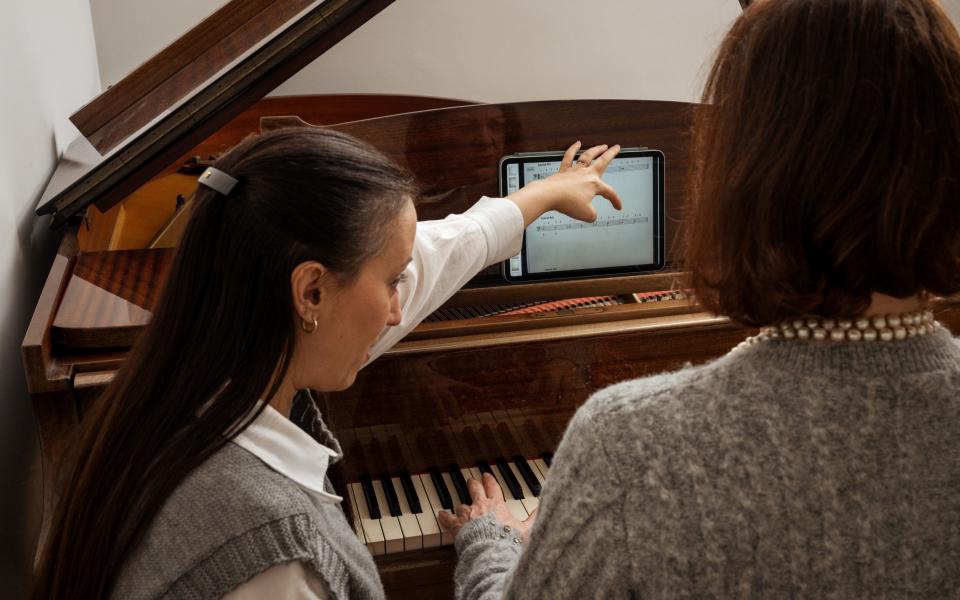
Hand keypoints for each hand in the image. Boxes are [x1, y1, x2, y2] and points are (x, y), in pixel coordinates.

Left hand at [437, 473, 538, 541]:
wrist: (492, 553)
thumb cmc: (508, 543)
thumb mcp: (526, 530)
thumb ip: (534, 518)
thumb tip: (543, 509)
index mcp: (497, 506)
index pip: (493, 488)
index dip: (490, 481)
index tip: (487, 476)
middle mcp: (480, 506)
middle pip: (475, 490)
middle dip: (473, 484)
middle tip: (471, 481)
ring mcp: (467, 515)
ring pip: (461, 505)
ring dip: (460, 506)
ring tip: (459, 505)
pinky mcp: (456, 526)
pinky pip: (447, 518)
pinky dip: (444, 516)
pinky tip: (440, 514)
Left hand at [507, 141, 622, 225]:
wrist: (549, 195)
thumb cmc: (567, 202)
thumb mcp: (586, 214)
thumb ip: (592, 214)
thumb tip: (592, 214)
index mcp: (594, 184)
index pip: (609, 192)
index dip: (615, 201)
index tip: (618, 206)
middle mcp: (586, 174)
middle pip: (602, 161)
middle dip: (611, 154)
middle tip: (616, 148)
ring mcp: (575, 171)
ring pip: (588, 156)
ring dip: (596, 149)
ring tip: (602, 146)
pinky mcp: (563, 170)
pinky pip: (569, 157)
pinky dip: (573, 149)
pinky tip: (577, 144)